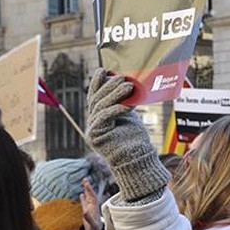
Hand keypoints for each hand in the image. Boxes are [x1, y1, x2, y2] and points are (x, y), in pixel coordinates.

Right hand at [80, 179, 103, 229]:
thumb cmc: (95, 228)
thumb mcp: (91, 224)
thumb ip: (88, 218)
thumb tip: (84, 211)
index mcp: (94, 207)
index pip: (92, 196)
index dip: (89, 190)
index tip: (86, 183)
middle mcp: (93, 206)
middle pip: (91, 194)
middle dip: (88, 187)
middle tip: (85, 179)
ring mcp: (90, 208)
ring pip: (88, 197)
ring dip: (86, 190)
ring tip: (84, 182)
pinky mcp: (87, 211)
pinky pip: (85, 202)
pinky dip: (84, 198)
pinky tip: (82, 194)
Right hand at [86, 69, 169, 201]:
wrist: (138, 159)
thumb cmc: (136, 138)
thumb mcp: (129, 116)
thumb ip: (123, 102)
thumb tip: (125, 83)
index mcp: (99, 117)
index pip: (95, 96)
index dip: (97, 83)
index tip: (103, 70)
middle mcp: (92, 123)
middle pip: (97, 100)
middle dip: (109, 86)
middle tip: (122, 77)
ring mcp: (92, 130)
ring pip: (101, 107)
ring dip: (115, 95)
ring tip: (129, 86)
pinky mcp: (95, 137)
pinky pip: (104, 118)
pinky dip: (116, 109)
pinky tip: (127, 104)